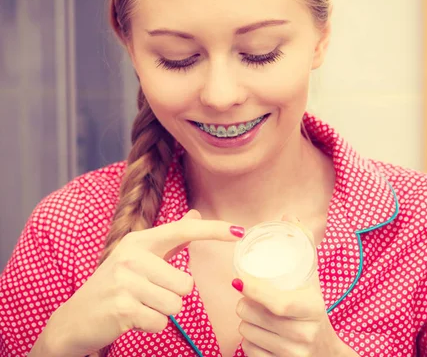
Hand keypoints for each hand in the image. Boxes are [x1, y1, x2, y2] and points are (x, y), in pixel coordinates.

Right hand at [31, 210, 242, 356]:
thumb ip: (171, 237)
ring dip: (162, 311)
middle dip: (173, 296)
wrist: (75, 318)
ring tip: (140, 306)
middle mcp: (131, 256)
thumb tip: (196, 213)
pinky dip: (151, 325)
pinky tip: (132, 318)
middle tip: (148, 295)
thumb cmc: (117, 286)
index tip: (240, 231)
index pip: (183, 231)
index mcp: (140, 241)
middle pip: (186, 284)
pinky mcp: (122, 307)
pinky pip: (161, 322)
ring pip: (176, 304)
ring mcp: (125, 282)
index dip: (214, 230)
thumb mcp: (141, 257)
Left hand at [233, 217, 355, 356]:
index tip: (238, 279)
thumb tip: (290, 216)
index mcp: (312, 309)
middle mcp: (304, 335)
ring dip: (245, 322)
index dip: (254, 291)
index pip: (277, 303)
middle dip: (244, 304)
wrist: (325, 354)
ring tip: (256, 314)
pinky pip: (248, 351)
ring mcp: (292, 355)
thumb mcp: (312, 281)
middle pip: (254, 316)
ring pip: (247, 332)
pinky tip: (260, 334)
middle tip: (249, 297)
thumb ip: (303, 247)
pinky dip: (248, 341)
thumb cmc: (313, 311)